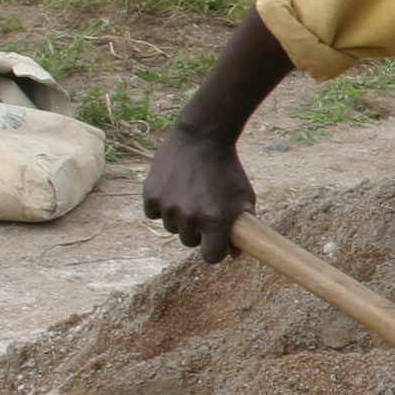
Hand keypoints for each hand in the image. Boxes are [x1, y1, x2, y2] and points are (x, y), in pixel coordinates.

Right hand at [143, 126, 254, 262]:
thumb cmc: (228, 170)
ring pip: (171, 228)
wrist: (202, 137)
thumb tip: (234, 255)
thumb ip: (240, 229)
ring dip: (179, 217)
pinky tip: (174, 189)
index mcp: (215, 221)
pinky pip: (154, 214)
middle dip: (198, 231)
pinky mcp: (150, 194)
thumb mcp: (244, 199)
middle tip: (204, 208)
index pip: (211, 257)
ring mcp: (168, 206)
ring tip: (190, 194)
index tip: (216, 241)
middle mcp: (189, 217)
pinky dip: (162, 206)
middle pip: (189, 243)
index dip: (215, 251)